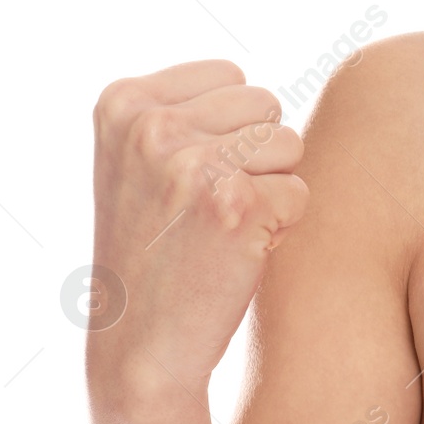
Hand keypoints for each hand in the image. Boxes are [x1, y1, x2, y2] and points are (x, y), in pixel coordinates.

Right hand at [88, 60, 307, 403]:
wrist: (141, 346)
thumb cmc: (154, 256)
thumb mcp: (138, 166)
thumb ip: (184, 116)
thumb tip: (261, 92)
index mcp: (123, 101)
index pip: (231, 77)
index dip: (230, 133)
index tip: (189, 184)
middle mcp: (153, 123)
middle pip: (267, 107)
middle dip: (257, 159)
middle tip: (212, 212)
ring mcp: (193, 161)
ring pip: (291, 146)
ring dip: (272, 191)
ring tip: (224, 231)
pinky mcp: (237, 203)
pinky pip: (300, 193)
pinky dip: (282, 228)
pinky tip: (238, 255)